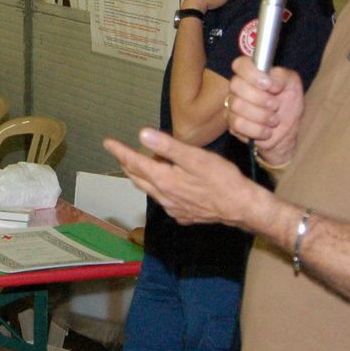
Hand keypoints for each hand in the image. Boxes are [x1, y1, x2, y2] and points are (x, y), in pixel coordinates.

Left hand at [103, 128, 260, 227]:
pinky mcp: (183, 215)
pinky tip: (164, 186)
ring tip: (136, 166)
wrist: (242, 208)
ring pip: (149, 190)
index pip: (134, 163)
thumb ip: (168, 146)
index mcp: (164, 180)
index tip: (107, 142)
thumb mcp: (196, 158)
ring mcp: (173, 208)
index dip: (120, 151)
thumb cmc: (222, 180)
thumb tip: (142, 135)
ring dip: (140, 177)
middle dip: (126, 164)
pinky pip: (163, 201)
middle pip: (138, 178)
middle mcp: (164, 196)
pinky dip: (158, 189)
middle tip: (119, 153)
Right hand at [225, 58, 304, 165]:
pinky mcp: (231, 124)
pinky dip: (258, 130)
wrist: (288, 131)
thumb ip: (282, 76)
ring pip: (238, 106)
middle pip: (236, 85)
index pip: (240, 64)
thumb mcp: (293, 85)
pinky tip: (266, 130)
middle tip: (275, 105)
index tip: (268, 85)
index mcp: (252, 73)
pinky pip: (238, 124)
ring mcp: (232, 105)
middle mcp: (239, 87)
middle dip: (261, 98)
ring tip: (273, 119)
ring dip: (262, 116)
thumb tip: (270, 81)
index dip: (252, 73)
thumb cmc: (289, 105)